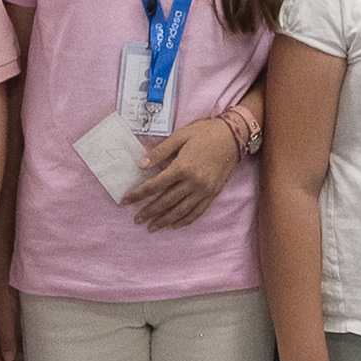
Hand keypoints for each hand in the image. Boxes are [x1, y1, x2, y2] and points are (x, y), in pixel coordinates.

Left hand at [126, 117, 240, 231]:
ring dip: (165, 220)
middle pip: (166, 201)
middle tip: (137, 219)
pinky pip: (198, 211)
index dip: (139, 194)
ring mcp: (204, 190)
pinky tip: (175, 224)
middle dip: (149, 211)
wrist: (233, 136)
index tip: (127, 201)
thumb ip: (160, 151)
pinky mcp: (213, 193)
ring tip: (152, 227)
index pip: (155, 185)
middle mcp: (193, 182)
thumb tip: (141, 165)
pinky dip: (185, 220)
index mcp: (182, 167)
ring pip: (181, 210)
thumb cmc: (205, 132)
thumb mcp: (180, 135)